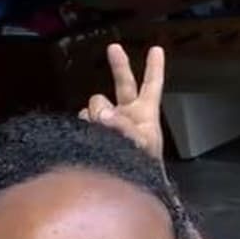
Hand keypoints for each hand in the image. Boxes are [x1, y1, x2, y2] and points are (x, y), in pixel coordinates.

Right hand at [78, 44, 164, 160]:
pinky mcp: (92, 134)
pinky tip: (86, 135)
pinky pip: (83, 120)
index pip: (152, 86)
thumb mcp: (140, 143)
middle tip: (114, 48)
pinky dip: (83, 124)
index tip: (157, 49)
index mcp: (145, 114)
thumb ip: (122, 124)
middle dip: (119, 65)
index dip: (154, 68)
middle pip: (123, 84)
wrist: (126, 190)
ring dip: (95, 112)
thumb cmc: (142, 169)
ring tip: (100, 131)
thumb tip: (98, 112)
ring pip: (96, 104)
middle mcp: (128, 115)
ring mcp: (108, 124)